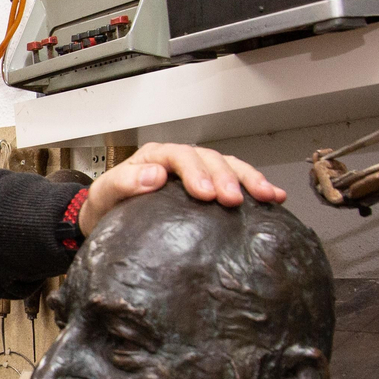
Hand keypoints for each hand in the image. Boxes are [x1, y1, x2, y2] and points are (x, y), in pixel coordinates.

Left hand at [78, 143, 286, 234]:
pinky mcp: (208, 190)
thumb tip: (154, 175)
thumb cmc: (105, 207)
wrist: (107, 222)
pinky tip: (273, 198)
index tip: (205, 193)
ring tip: (266, 195)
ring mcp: (195, 174)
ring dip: (248, 180)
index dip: (195, 172)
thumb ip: (124, 182)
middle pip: (209, 160)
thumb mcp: (105, 194)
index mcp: (155, 157)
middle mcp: (179, 162)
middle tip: (234, 200)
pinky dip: (254, 188)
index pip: (180, 156)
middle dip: (225, 177)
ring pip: (228, 167)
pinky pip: (234, 182)